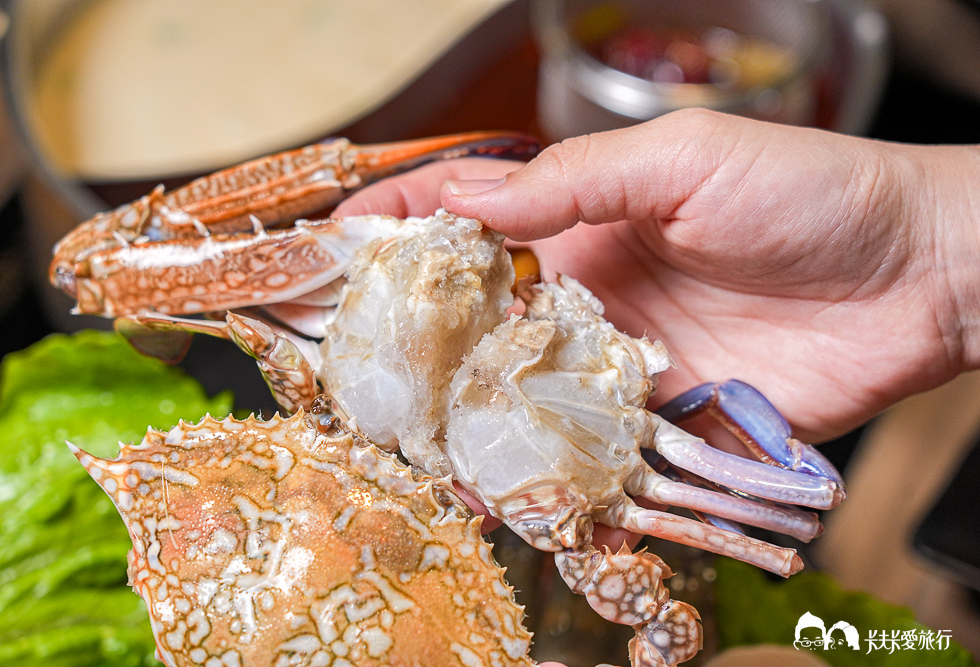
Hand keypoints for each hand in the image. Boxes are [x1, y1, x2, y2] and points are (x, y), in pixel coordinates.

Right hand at [335, 110, 979, 444]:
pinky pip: (587, 450)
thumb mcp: (683, 161)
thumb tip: (470, 198)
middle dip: (415, 335)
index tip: (337, 241)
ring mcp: (620, 363)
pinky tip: (496, 480)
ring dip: (465, 412)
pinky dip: (542, 467)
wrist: (917, 275)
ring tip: (405, 435)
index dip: (403, 225)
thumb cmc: (806, 192)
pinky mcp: (661, 423)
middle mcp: (589, 294)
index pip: (473, 219)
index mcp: (585, 220)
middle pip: (480, 318)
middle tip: (350, 360)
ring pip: (521, 391)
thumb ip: (576, 182)